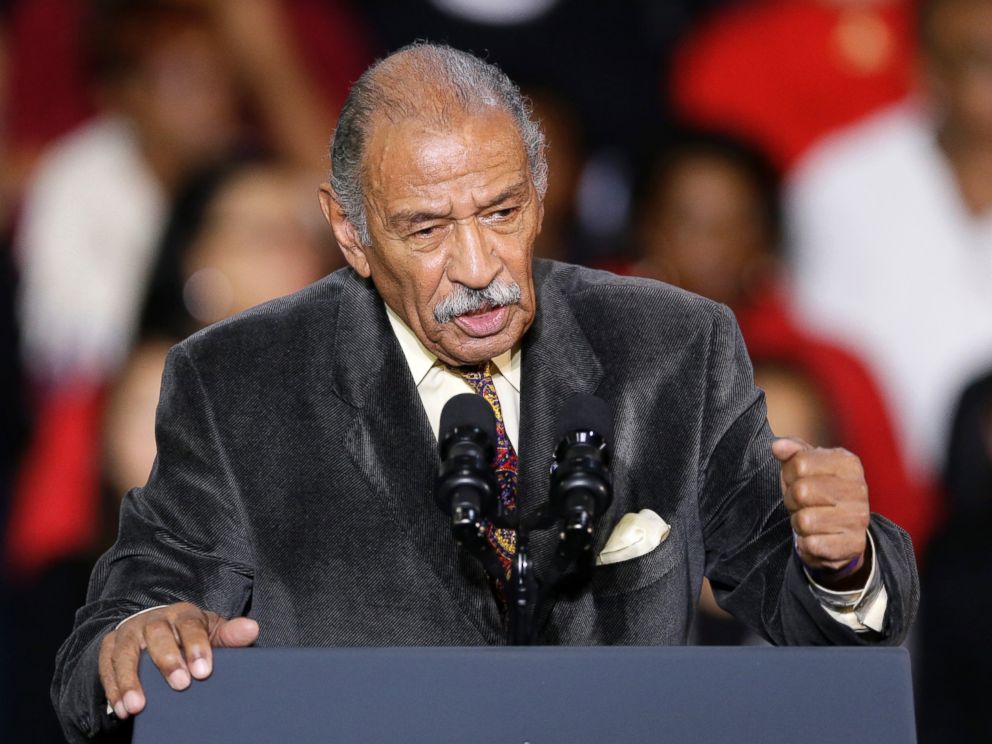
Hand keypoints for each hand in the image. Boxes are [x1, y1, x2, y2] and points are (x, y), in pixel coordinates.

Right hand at [100, 602, 257, 719]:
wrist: (157, 629)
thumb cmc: (190, 635)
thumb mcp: (212, 632)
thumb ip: (230, 634)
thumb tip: (252, 629)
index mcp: (184, 613)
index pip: (190, 625)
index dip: (197, 647)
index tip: (203, 671)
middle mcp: (155, 619)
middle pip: (158, 634)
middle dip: (168, 660)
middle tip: (180, 685)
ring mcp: (130, 632)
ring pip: (126, 652)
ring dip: (130, 681)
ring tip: (138, 706)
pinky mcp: (110, 647)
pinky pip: (106, 667)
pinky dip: (113, 689)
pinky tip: (121, 709)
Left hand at [772, 437, 870, 588]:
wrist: (842, 531)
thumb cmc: (818, 492)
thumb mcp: (805, 466)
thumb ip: (792, 451)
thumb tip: (777, 446)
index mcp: (848, 463)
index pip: (799, 463)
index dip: (789, 474)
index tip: (798, 480)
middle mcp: (858, 489)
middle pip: (801, 492)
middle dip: (792, 500)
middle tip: (802, 504)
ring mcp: (858, 518)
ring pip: (804, 520)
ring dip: (798, 522)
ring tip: (810, 519)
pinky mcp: (853, 545)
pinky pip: (811, 544)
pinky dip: (805, 543)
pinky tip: (816, 537)